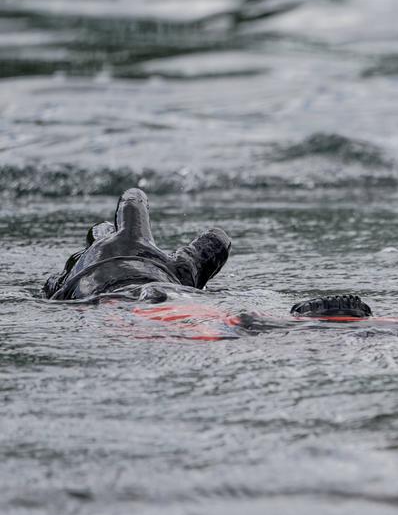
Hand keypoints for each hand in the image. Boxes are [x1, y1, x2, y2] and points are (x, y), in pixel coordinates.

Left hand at [42, 188, 231, 299]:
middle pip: (101, 231)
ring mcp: (79, 268)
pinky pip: (59, 281)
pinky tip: (72, 292)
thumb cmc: (154, 292)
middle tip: (113, 237)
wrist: (112, 320)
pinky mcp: (62, 289)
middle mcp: (100, 247)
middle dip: (108, 233)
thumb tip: (222, 236)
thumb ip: (205, 252)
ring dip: (90, 262)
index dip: (134, 202)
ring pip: (81, 257)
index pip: (132, 209)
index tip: (134, 195)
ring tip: (97, 275)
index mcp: (130, 238)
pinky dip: (68, 284)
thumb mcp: (188, 272)